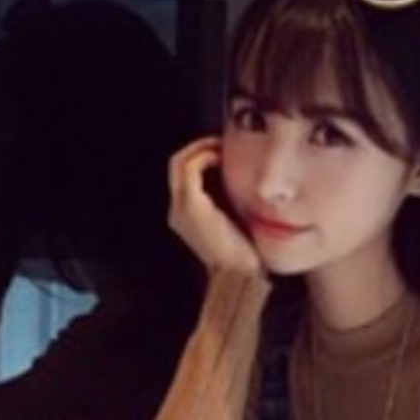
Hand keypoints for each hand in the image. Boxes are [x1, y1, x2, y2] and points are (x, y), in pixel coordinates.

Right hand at [168, 137, 262, 277]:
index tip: (222, 152)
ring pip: (179, 162)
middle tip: (222, 144)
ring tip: (221, 148)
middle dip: (197, 147)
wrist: (240, 274)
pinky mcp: (191, 206)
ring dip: (201, 148)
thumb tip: (240, 176)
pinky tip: (222, 158)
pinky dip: (205, 156)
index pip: (182, 175)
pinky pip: (191, 168)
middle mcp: (177, 211)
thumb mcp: (234, 221)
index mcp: (185, 215)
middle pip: (176, 164)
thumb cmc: (244, 253)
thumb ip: (229, 200)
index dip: (199, 156)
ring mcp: (181, 209)